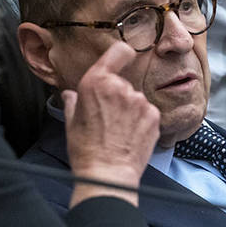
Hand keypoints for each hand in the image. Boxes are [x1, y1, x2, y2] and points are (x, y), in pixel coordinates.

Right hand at [64, 41, 160, 207]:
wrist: (108, 174)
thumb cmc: (86, 150)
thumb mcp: (71, 122)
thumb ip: (74, 101)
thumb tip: (71, 95)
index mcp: (96, 83)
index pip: (119, 52)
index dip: (121, 54)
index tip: (123, 58)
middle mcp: (120, 87)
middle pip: (123, 82)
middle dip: (117, 96)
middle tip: (107, 118)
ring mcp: (139, 101)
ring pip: (135, 99)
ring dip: (130, 110)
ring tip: (118, 131)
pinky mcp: (154, 115)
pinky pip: (147, 112)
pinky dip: (141, 121)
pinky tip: (130, 136)